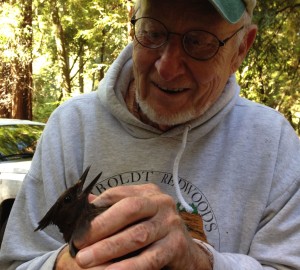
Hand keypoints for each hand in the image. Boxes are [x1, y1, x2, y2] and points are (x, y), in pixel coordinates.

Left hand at [70, 183, 211, 269]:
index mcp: (148, 192)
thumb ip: (114, 207)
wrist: (186, 252)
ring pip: (137, 235)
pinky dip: (128, 267)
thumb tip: (86, 203)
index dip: (97, 207)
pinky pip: (149, 258)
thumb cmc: (154, 230)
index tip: (77, 224)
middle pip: (129, 209)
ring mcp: (171, 223)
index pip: (118, 193)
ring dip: (109, 249)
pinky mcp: (176, 245)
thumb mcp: (136, 215)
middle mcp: (161, 203)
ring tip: (85, 261)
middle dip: (101, 227)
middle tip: (79, 244)